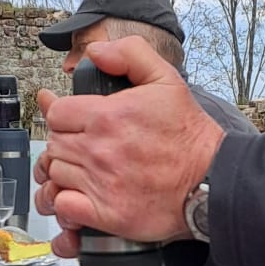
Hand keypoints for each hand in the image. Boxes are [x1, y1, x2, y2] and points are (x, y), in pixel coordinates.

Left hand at [35, 38, 224, 251]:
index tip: (78, 122)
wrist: (210, 179)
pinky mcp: (107, 214)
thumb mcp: (166, 79)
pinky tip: (81, 195)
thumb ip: (129, 55)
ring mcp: (101, 184)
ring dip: (66, 171)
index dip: (64, 116)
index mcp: (107, 116)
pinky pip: (64, 205)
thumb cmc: (188, 133)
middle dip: (66, 143)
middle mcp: (98, 150)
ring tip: (86, 170)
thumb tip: (96, 51)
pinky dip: (66, 201)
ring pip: (56, 173)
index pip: (56, 113)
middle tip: (87, 146)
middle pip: (54, 143)